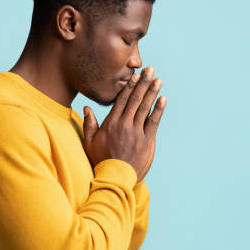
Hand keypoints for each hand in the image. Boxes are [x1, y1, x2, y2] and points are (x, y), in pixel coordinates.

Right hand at [82, 67, 166, 181]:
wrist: (114, 179)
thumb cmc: (100, 161)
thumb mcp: (89, 143)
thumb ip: (89, 124)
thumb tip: (86, 108)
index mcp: (110, 123)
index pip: (121, 100)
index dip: (129, 86)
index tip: (135, 75)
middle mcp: (124, 125)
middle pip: (135, 100)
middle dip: (143, 83)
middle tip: (150, 70)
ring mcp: (136, 132)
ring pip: (145, 108)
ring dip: (152, 92)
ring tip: (158, 80)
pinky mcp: (147, 141)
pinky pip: (154, 122)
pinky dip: (159, 109)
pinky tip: (163, 99)